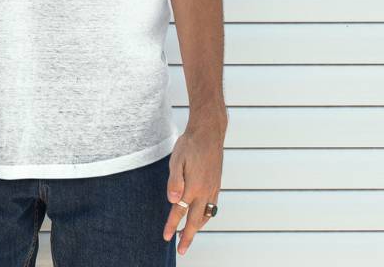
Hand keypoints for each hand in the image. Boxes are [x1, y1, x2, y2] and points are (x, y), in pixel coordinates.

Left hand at [162, 122, 224, 256]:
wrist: (208, 132)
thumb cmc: (189, 144)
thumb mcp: (176, 159)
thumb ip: (174, 181)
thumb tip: (173, 201)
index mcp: (193, 187)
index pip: (180, 212)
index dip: (172, 226)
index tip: (166, 238)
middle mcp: (205, 191)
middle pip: (196, 221)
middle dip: (188, 237)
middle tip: (181, 250)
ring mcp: (212, 188)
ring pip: (206, 215)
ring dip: (198, 228)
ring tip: (189, 234)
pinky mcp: (217, 184)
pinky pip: (212, 207)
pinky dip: (207, 216)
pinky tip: (202, 216)